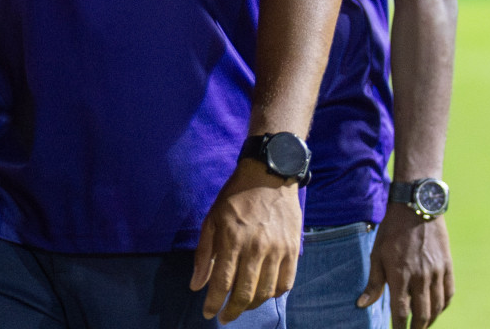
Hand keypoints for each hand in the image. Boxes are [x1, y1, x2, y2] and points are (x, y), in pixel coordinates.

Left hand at [190, 160, 301, 323]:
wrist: (269, 175)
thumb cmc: (236, 196)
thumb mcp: (212, 219)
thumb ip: (204, 254)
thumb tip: (196, 285)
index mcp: (232, 240)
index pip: (222, 282)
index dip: (214, 303)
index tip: (208, 314)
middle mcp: (256, 248)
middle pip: (245, 293)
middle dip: (232, 311)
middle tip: (225, 317)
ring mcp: (278, 250)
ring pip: (266, 292)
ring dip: (252, 306)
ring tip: (242, 306)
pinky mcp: (293, 249)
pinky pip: (286, 283)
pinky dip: (274, 294)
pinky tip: (264, 294)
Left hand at [357, 207, 453, 328]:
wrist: (416, 206)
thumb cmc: (392, 230)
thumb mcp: (377, 254)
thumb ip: (373, 283)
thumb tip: (362, 305)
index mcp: (400, 275)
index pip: (401, 311)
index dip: (399, 327)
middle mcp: (420, 277)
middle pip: (422, 314)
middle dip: (417, 328)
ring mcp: (436, 272)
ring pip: (437, 307)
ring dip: (431, 320)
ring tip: (423, 324)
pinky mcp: (447, 266)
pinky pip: (448, 293)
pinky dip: (443, 305)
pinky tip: (437, 309)